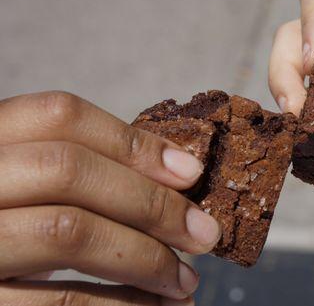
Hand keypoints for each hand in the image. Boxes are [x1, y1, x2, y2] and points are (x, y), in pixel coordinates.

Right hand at [0, 91, 220, 304]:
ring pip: (68, 230)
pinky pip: (57, 301)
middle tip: (204, 235)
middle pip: (69, 169)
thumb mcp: (27, 189)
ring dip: (146, 259)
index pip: (60, 115)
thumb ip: (78, 175)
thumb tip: (176, 174)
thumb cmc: (3, 229)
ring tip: (185, 281)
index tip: (191, 173)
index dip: (133, 142)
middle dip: (151, 204)